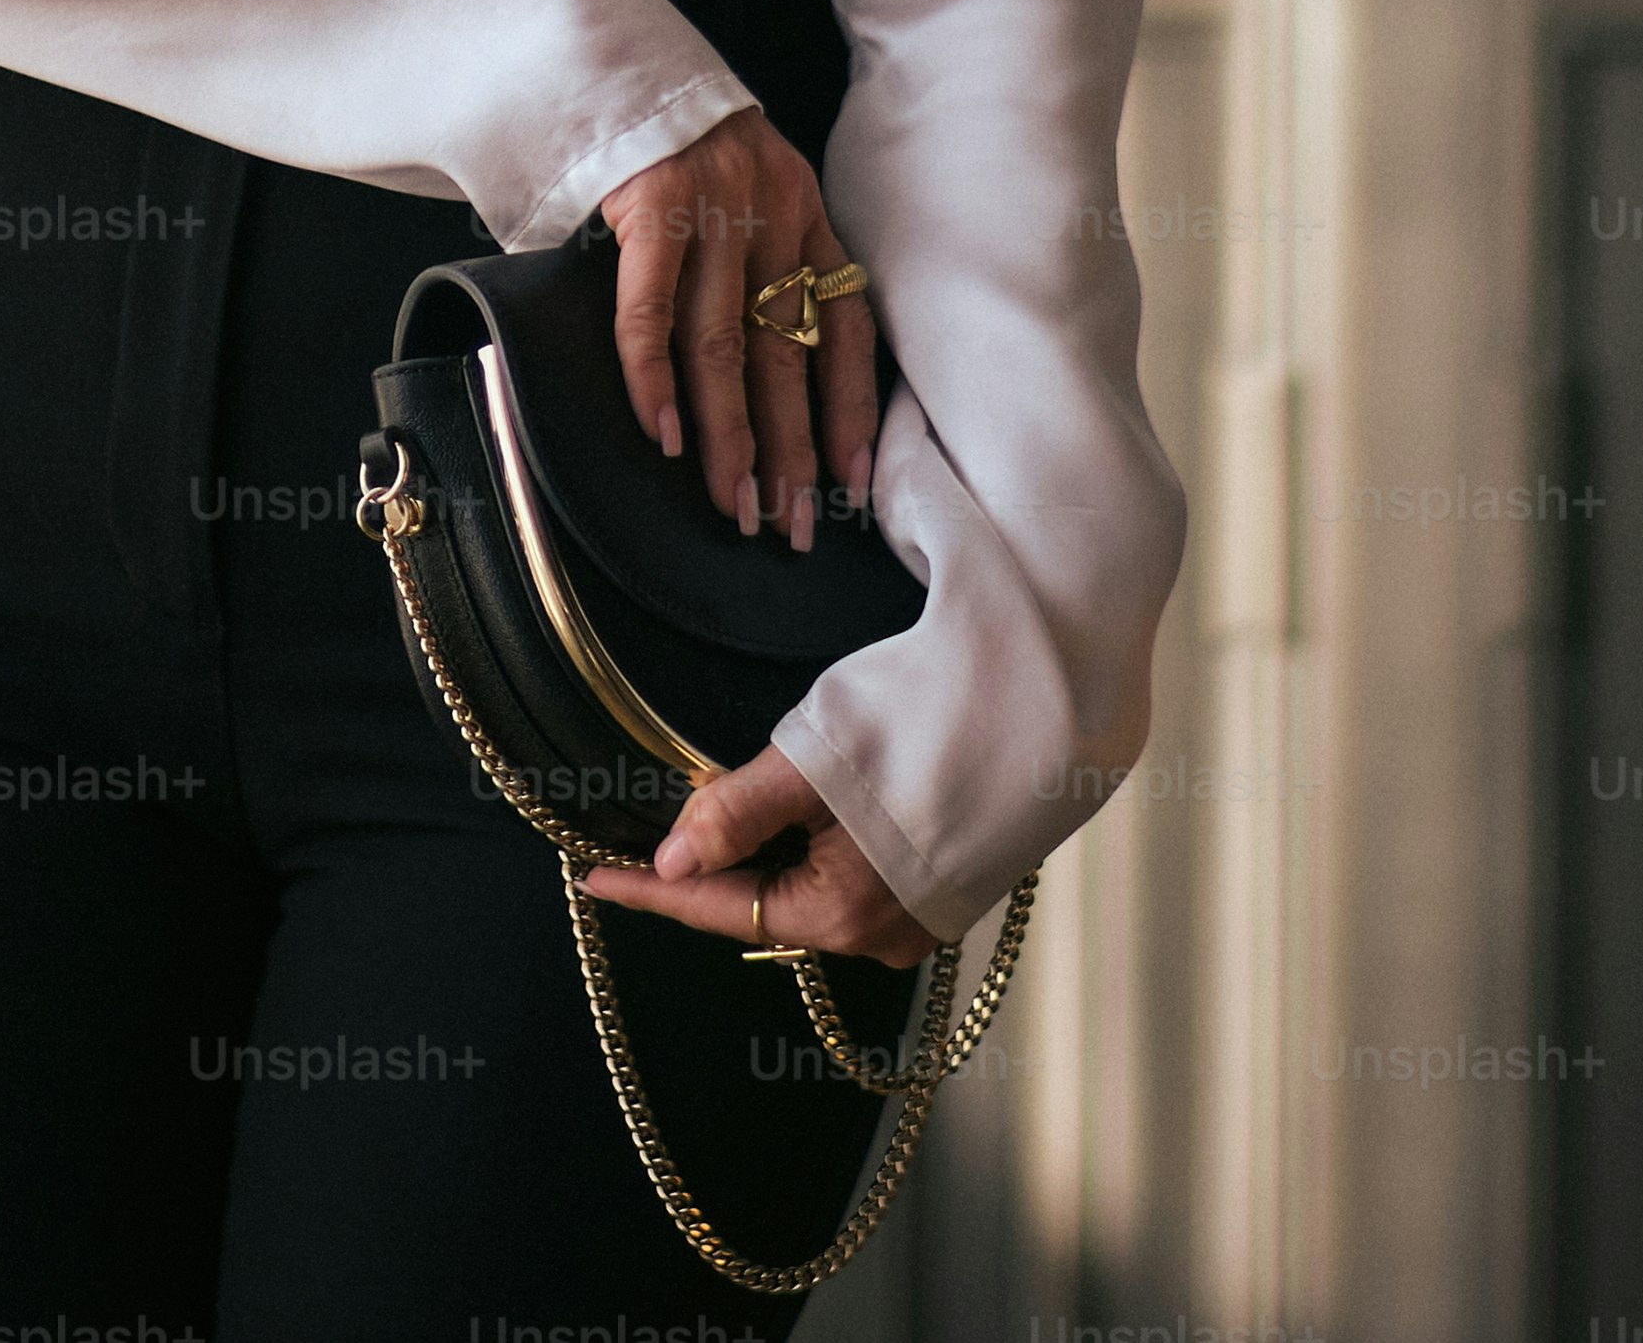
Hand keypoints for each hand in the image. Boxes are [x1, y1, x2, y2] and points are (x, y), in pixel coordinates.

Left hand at [576, 745, 930, 968]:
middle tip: (639, 841)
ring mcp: (915, 922)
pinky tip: (784, 828)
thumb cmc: (934, 721)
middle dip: (702, 876)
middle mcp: (881, 937)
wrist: (1050, 705)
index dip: (652, 889)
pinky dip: (804, 860)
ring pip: (804, 899)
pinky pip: (846, 888)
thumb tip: (672, 857)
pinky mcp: (938, 893)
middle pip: (762, 909)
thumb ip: (739, 814)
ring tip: (705, 827)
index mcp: (844, 915)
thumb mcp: (818, 759)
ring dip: (756, 865)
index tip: (592, 877)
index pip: (719, 909)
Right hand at [591, 107, 878, 548]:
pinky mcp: (653, 202)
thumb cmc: (680, 146)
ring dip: (730, 435)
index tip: (848, 485)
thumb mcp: (749, 193)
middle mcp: (774, 215)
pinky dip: (655, 378)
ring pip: (727, 345)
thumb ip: (759, 266)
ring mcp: (715, 209)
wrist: (617, 59)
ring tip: (732, 502)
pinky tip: (663, 432)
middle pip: (788, 355)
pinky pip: (653, 311)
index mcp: (807, 215)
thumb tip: (761, 382)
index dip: (849, 411)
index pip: (844, 327)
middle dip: (791, 451)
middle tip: (787, 527)